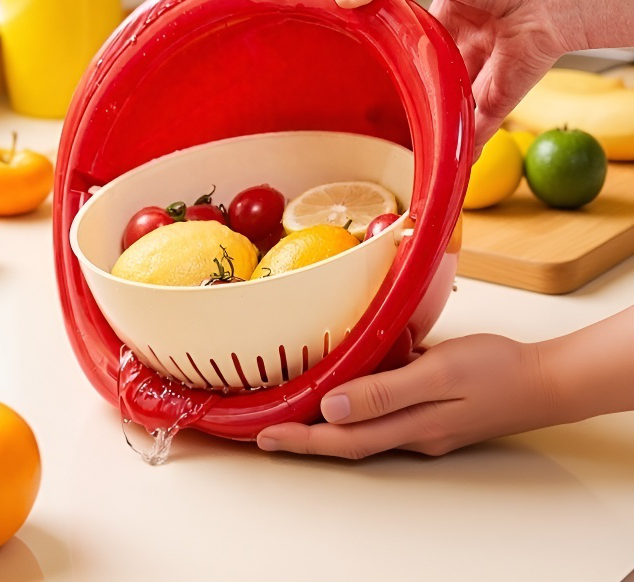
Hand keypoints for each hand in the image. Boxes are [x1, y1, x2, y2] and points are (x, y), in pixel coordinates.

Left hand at [256, 334, 557, 458]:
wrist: (545, 380)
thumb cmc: (495, 371)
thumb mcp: (438, 373)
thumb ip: (386, 392)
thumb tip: (333, 408)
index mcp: (409, 425)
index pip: (342, 439)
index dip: (301, 439)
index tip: (265, 436)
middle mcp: (411, 432)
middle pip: (347, 439)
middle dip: (305, 437)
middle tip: (267, 430)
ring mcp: (423, 424)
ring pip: (364, 426)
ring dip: (329, 423)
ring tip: (296, 409)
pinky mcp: (433, 411)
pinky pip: (385, 409)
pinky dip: (360, 403)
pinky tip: (350, 382)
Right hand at [332, 0, 633, 157]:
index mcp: (444, 12)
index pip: (404, 35)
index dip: (382, 47)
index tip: (354, 62)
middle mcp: (460, 45)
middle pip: (423, 74)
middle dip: (400, 90)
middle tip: (367, 107)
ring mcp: (477, 75)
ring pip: (444, 105)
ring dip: (425, 122)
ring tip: (392, 142)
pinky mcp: (495, 101)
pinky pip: (473, 131)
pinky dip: (459, 149)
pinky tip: (438, 164)